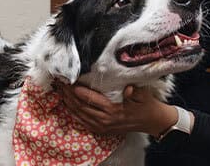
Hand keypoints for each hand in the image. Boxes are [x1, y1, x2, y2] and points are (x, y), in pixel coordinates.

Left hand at [54, 82, 177, 135]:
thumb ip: (134, 91)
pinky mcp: (101, 130)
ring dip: (67, 102)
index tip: (67, 79)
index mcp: (112, 110)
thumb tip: (128, 88)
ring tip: (59, 91)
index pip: (88, 98)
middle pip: (79, 106)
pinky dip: (73, 112)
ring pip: (78, 114)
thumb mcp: (142, 95)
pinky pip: (82, 121)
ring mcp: (101, 126)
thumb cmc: (145, 105)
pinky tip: (67, 104)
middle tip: (58, 82)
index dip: (75, 89)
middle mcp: (104, 120)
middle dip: (67, 94)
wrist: (151, 122)